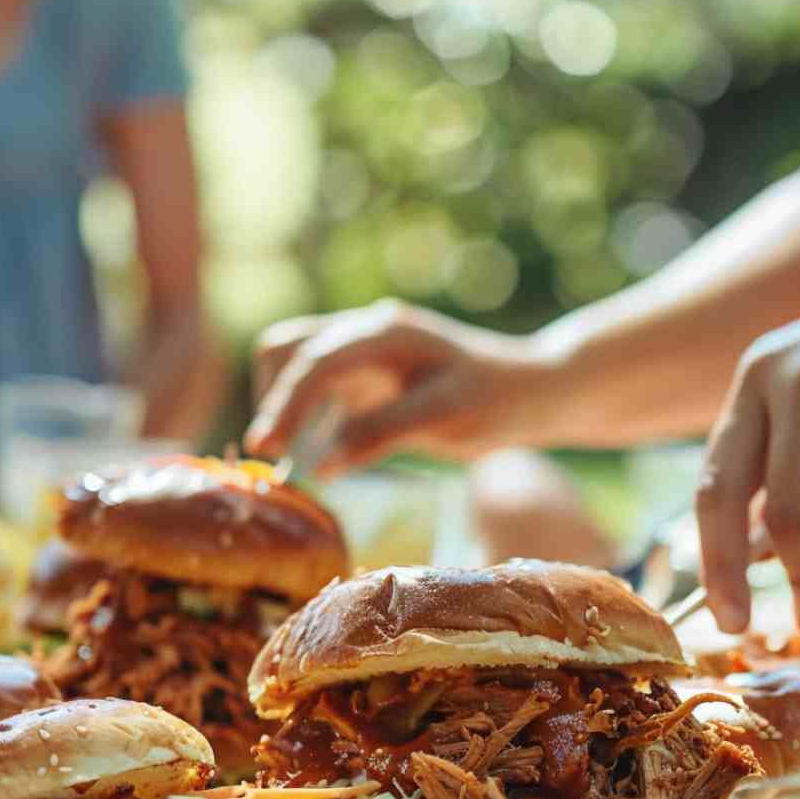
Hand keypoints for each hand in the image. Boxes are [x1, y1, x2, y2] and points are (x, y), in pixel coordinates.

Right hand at [245, 299, 553, 472]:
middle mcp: (366, 333)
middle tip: (273, 456)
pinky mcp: (367, 376)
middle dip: (273, 398)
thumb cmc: (496, 402)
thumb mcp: (445, 421)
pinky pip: (318, 388)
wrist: (532, 390)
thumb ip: (382, 435)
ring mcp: (364, 352)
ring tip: (286, 457)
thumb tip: (322, 465)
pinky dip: (304, 415)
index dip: (285, 406)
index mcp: (384, 334)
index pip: (315, 364)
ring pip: (296, 364)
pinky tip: (312, 453)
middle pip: (287, 348)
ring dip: (283, 404)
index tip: (267, 449)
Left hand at [696, 244, 799, 632]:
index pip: (711, 482)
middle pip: (730, 502)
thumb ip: (794, 470)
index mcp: (755, 381)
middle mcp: (772, 378)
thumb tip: (758, 554)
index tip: (723, 611)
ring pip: (795, 514)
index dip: (710, 554)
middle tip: (767, 626)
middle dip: (740, 577)